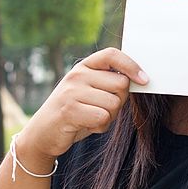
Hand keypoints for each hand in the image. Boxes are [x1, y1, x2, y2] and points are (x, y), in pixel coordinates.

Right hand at [13, 47, 147, 166]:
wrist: (43, 133)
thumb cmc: (75, 113)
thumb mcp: (90, 92)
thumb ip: (109, 84)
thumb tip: (140, 80)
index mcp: (84, 67)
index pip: (112, 55)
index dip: (131, 65)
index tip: (144, 80)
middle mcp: (77, 75)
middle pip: (121, 84)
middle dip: (119, 101)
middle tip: (102, 109)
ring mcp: (72, 91)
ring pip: (114, 103)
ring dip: (109, 117)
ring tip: (91, 118)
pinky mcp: (69, 110)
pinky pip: (103, 118)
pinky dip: (100, 127)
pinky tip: (86, 126)